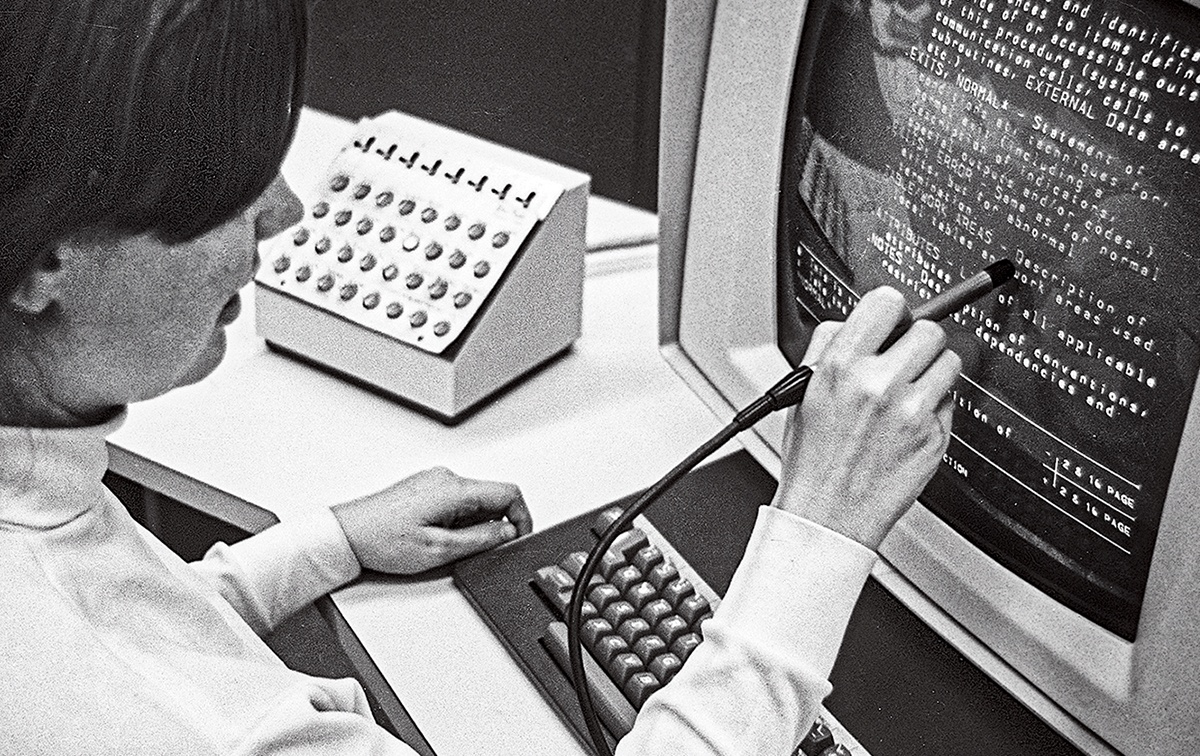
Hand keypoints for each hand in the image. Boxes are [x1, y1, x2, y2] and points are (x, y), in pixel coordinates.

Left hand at [331, 467, 532, 573]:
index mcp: (454, 489)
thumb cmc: (381, 540)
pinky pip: (457, 502)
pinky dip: (458, 521)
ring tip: (446, 545)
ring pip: (475, 501)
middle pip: (493, 497)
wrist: (346, 533)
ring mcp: (435, 481)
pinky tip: (435, 537)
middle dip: (495, 526)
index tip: (518, 539)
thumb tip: (508, 533)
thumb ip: (481, 540)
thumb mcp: (439, 550)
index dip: (522, 518)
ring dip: (474, 525)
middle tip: (475, 550)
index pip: (509, 493)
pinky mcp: (426, 488)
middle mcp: (447, 478)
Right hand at [772, 287, 959, 548]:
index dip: (893, 311)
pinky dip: (934, 407)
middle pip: (930, 330)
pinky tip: (907, 424)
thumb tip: (859, 319)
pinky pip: (950, 401)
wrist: (827, 514)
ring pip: (949, 362)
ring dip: (932, 371)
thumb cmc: (813, 457)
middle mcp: (879, 383)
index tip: (893, 321)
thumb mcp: (803, 391)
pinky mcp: (935, 436)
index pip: (888, 302)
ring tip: (908, 391)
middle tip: (904, 359)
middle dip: (918, 341)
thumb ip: (830, 347)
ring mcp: (912, 411)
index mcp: (841, 365)